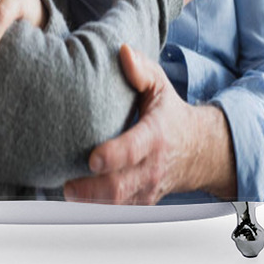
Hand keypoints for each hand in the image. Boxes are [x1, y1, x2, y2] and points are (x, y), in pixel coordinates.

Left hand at [63, 45, 235, 203]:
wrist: (196, 148)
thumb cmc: (169, 113)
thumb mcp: (159, 84)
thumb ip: (140, 69)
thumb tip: (123, 51)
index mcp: (155, 134)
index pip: (135, 149)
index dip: (114, 156)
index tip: (93, 158)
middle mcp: (152, 165)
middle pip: (122, 187)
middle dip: (93, 189)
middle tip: (68, 183)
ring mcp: (147, 187)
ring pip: (119, 205)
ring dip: (91, 202)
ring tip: (67, 190)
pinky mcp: (140, 201)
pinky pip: (119, 212)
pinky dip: (97, 209)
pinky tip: (78, 198)